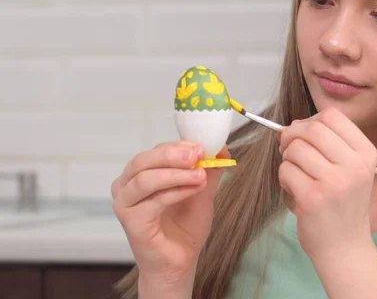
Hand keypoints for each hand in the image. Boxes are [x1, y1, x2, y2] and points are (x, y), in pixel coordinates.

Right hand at [111, 141, 228, 291]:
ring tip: (200, 175)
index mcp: (140, 174)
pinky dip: (175, 192)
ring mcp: (125, 204)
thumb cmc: (185, 227)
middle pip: (144, 160)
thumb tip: (221, 146)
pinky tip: (193, 189)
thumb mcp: (201, 190)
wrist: (180, 261)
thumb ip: (208, 169)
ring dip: (176, 174)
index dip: (179, 145)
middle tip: (198, 154)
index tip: (203, 146)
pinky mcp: (131, 222)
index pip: (156, 151)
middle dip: (173, 154)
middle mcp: (127, 186)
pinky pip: (152, 201)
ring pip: (145, 179)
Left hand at [277, 107, 376, 262]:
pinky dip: (283, 177)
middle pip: (312, 128)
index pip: (331, 116)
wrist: (345, 246)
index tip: (302, 135)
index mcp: (366, 153)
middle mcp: (354, 166)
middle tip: (288, 150)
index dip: (309, 121)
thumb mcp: (348, 168)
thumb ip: (325, 143)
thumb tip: (290, 127)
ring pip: (295, 149)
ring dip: (287, 159)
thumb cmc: (342, 203)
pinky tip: (294, 189)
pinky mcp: (313, 198)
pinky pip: (285, 170)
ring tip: (295, 175)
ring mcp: (335, 182)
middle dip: (292, 136)